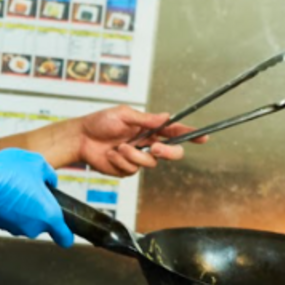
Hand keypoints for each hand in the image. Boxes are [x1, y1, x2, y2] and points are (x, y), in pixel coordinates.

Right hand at [0, 147, 73, 247]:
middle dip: (40, 208)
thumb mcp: (37, 163)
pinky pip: (11, 217)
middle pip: (43, 223)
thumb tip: (49, 181)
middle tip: (32, 189)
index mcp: (49, 215)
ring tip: (15, 186)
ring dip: (24, 206)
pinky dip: (10, 207)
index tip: (66, 231)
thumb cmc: (7, 172)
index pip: (65, 237)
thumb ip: (49, 175)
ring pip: (26, 219)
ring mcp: (15, 228)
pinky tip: (4, 191)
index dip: (67, 234)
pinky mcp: (0, 225)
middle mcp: (33, 226)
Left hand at [76, 106, 205, 176]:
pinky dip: (120, 162)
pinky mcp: (126, 169)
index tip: (203, 137)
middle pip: (171, 152)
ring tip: (118, 147)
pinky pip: (132, 170)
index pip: (174, 131)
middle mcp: (146, 143)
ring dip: (133, 155)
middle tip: (155, 147)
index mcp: (149, 128)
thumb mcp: (124, 115)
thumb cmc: (100, 122)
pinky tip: (111, 155)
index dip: (190, 134)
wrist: (80, 139)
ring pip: (150, 162)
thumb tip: (166, 116)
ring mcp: (137, 157)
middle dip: (167, 151)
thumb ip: (146, 119)